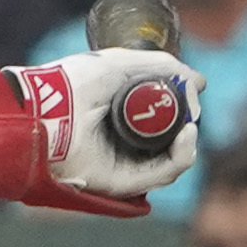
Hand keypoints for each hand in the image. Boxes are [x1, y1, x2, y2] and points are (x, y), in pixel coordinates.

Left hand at [7, 49, 206, 210]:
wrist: (47, 109)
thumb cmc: (76, 83)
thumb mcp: (123, 64)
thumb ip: (163, 67)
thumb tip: (199, 83)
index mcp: (121, 114)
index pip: (163, 116)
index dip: (182, 105)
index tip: (193, 89)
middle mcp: (124, 142)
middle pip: (171, 140)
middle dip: (188, 126)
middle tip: (192, 111)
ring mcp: (124, 164)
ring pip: (172, 160)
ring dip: (188, 142)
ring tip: (188, 125)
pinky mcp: (123, 183)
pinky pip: (163, 174)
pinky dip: (181, 156)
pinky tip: (186, 136)